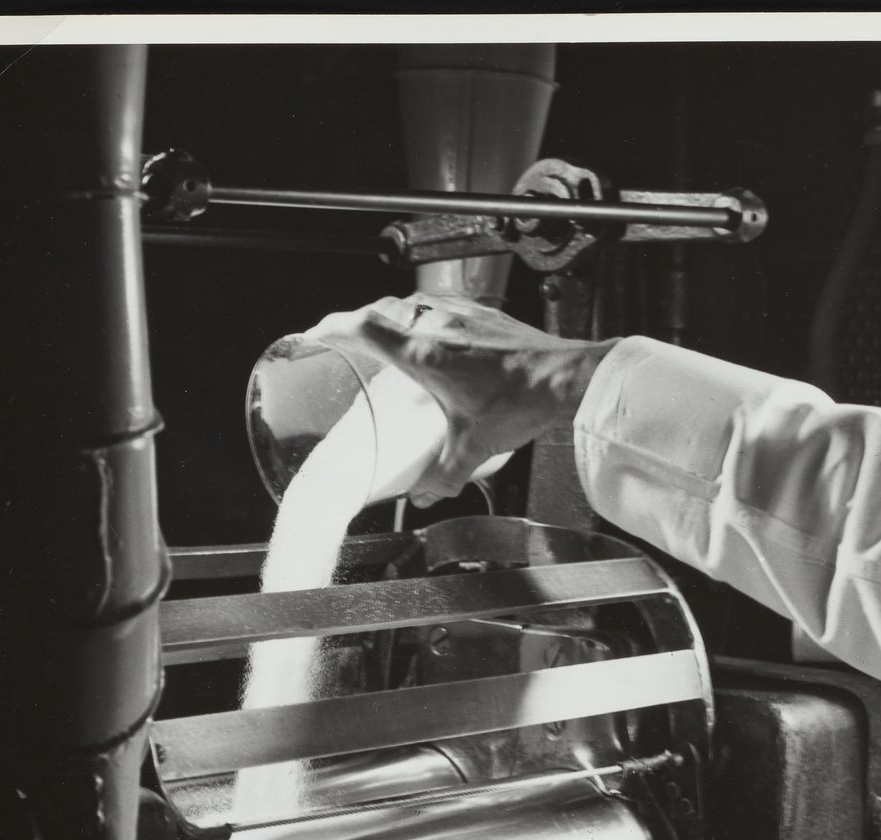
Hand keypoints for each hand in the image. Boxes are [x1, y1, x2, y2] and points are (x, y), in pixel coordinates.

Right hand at [306, 293, 618, 504]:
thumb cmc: (522, 401)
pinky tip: (431, 332)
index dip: (333, 327)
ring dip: (390, 316)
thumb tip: (426, 495)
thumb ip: (445, 474)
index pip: (364, 327)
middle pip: (381, 310)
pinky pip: (439, 305)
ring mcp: (461, 315)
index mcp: (425, 353)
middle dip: (357, 322)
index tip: (315, 334)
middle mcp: (438, 325)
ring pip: (409, 303)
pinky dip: (422, 315)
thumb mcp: (474, 446)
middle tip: (345, 339)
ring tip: (384, 336)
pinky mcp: (482, 314)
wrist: (565, 378)